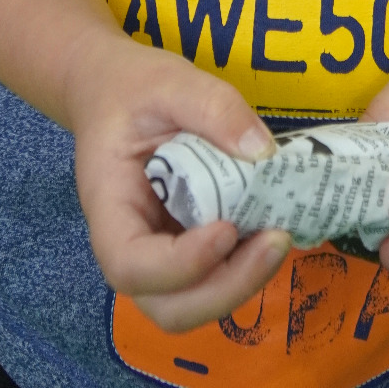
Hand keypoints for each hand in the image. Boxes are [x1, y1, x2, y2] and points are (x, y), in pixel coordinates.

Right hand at [66, 33, 288, 331]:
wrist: (114, 91)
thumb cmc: (132, 89)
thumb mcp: (169, 81)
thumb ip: (213, 106)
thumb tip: (263, 151)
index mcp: (109, 206)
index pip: (130, 266)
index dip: (180, 264)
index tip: (226, 229)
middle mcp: (130, 244)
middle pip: (167, 307)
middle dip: (225, 289)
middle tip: (273, 242)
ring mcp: (159, 251)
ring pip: (193, 303)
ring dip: (241, 283)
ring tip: (278, 237)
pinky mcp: (186, 245)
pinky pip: (212, 277)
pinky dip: (245, 266)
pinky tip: (272, 228)